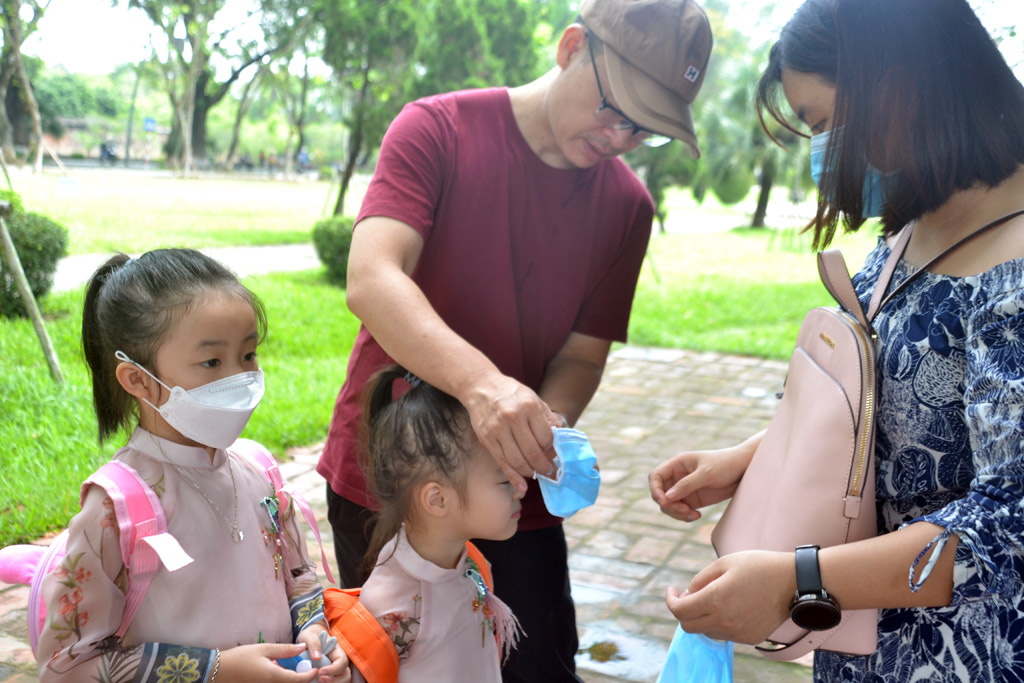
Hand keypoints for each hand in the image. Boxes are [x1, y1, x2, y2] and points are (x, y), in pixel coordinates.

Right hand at [217, 643, 317, 681]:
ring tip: (293, 667)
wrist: (218, 672)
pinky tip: (280, 670)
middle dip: (303, 678)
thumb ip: (285, 649)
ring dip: (293, 679)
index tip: (316, 668)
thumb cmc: (240, 658)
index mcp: (274, 676)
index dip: (311, 675)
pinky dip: (283, 679)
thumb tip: (304, 647)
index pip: (300, 681)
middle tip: (307, 668)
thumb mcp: (264, 649)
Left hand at [297, 623, 351, 682]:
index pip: (342, 662)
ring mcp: (334, 671)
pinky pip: (331, 682)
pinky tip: (315, 682)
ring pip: (341, 681)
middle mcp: (338, 663)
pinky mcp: (328, 677)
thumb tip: (317, 657)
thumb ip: (313, 643)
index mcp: (337, 652)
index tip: (320, 671)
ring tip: (318, 682)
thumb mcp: (309, 636)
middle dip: (335, 681)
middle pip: (345, 675)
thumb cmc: (310, 637)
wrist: (307, 641)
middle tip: (320, 680)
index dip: (334, 669)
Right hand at [461, 372, 558, 490]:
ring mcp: (498, 430)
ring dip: (530, 472)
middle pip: (533, 451)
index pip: (546, 437)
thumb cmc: (510, 393)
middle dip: (543, 466)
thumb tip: (560, 437)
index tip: (554, 456)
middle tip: (549, 471)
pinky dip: (513, 477)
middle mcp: (513, 418)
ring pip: (517, 460)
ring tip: (536, 473)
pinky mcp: (487, 439)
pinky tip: (522, 486)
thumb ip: (547, 417)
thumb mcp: (533, 397)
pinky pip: (502, 463)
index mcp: (528, 406)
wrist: (480, 386)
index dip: (552, 450)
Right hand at [649, 439, 757, 521]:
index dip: (655, 490)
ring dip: (677, 513)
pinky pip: (681, 511)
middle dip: (670, 505)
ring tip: (694, 515)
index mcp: (677, 464)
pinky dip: (685, 516)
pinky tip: (697, 515)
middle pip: (660, 494)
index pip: (656, 477)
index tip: (665, 502)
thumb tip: (667, 498)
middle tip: (685, 511)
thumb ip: (686, 485)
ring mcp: (684, 489)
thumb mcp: (706, 474)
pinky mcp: (693, 499)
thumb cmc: (725, 465)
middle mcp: (677, 476)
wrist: (744, 470)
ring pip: (669, 505)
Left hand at [665, 550, 793, 644]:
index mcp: (715, 600)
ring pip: (706, 632)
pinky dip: (720, 623)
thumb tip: (688, 594)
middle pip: (688, 626)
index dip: (671, 600)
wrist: (794, 582)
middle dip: (683, 611)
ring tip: (714, 598)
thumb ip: (701, 579)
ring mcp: (738, 633)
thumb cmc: (759, 566)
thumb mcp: (725, 563)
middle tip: (690, 595)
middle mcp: (724, 621)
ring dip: (702, 617)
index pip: (679, 610)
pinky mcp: (750, 638)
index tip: (673, 591)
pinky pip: (725, 634)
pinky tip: (731, 606)